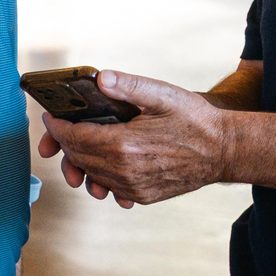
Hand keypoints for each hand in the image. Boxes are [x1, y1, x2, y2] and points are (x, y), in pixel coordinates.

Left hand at [36, 69, 231, 206]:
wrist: (224, 151)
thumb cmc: (195, 120)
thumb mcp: (162, 95)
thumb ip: (128, 86)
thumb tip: (100, 78)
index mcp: (125, 145)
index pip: (76, 138)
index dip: (58, 127)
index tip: (51, 116)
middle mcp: (125, 172)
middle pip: (80, 158)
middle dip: (65, 142)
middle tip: (61, 128)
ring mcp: (133, 188)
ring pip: (92, 175)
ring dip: (81, 160)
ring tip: (80, 144)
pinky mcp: (142, 196)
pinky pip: (110, 187)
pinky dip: (101, 174)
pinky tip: (106, 161)